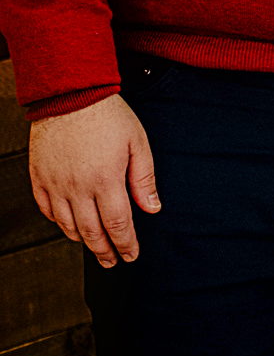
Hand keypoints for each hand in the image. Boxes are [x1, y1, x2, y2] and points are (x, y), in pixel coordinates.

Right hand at [30, 95, 159, 267]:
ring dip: (83, 240)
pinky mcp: (39, 177)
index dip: (125, 244)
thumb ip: (144, 178)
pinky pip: (47, 210)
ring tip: (94, 246)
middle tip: (112, 262)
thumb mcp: (137, 142)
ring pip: (67, 226)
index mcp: (105, 180)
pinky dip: (59, 223)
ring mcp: (56, 184)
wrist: (71, 93)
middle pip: (92, 232)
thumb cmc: (107, 114)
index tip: (131, 255)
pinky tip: (69, 224)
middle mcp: (78, 188)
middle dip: (104, 251)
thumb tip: (152, 208)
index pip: (118, 224)